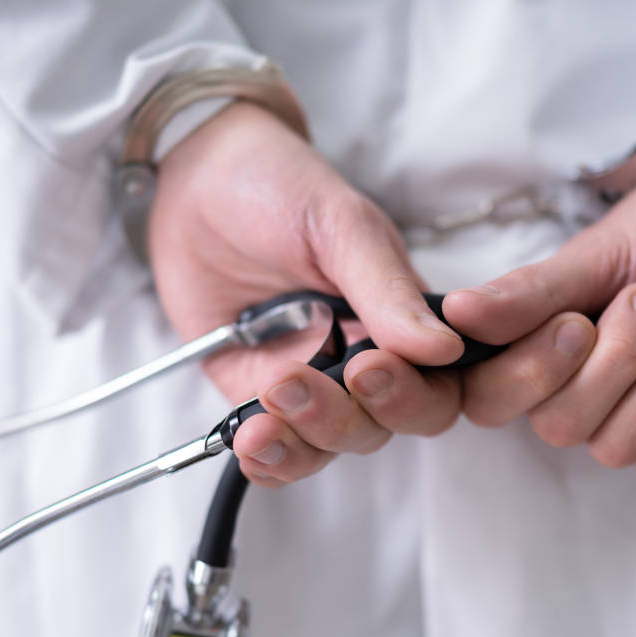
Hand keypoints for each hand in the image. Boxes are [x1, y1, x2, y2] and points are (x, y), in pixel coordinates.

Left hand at [147, 102, 464, 486]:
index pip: (441, 383)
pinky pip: (277, 448)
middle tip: (304, 380)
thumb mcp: (340, 224)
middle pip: (389, 424)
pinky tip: (250, 443)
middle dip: (352, 417)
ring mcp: (313, 381)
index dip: (417, 393)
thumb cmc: (278, 185)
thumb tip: (445, 347)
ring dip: (305, 440)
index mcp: (405, 317)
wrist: (190, 177)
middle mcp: (366, 357)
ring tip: (266, 408)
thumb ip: (388, 289)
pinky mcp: (256, 395)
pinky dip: (268, 459)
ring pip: (334, 443)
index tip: (371, 367)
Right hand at [442, 161, 635, 484]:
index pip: (488, 398)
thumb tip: (455, 314)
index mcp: (527, 345)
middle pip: (559, 427)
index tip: (575, 322)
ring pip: (617, 447)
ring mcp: (618, 418)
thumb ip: (529, 293)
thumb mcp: (594, 252)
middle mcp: (564, 391)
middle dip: (619, 361)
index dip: (529, 375)